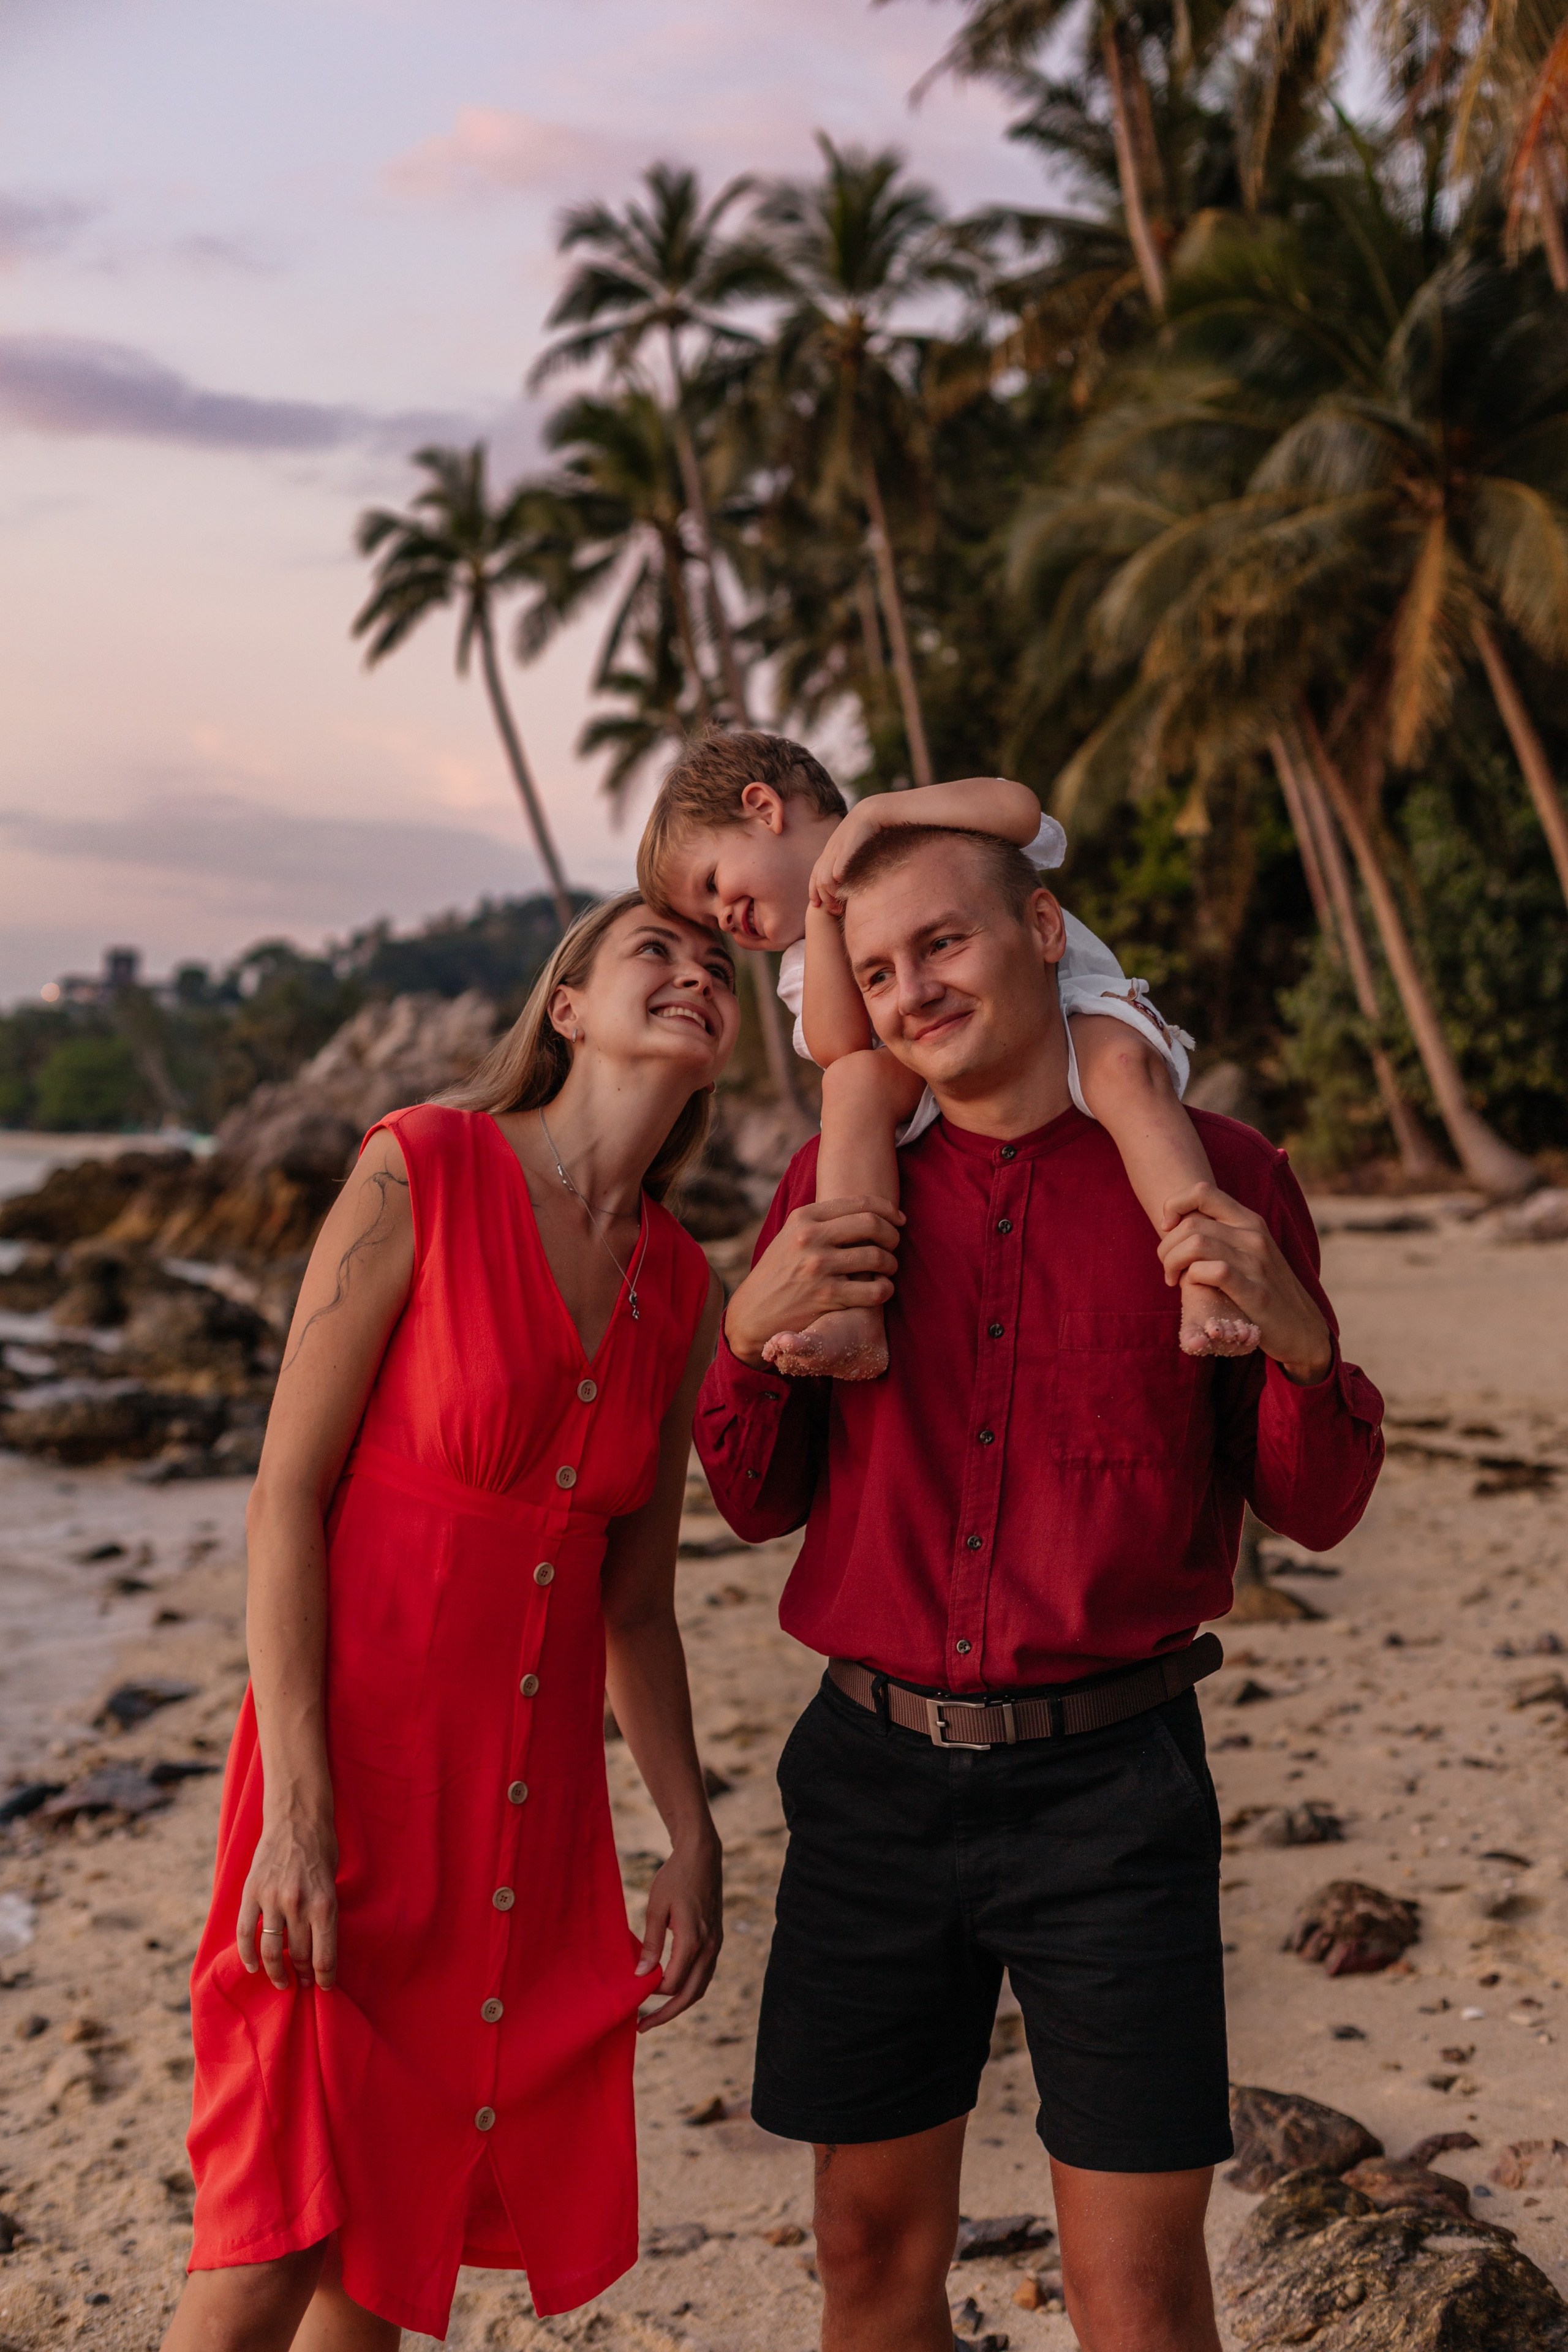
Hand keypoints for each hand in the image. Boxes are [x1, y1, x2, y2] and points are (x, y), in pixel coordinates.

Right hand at [238, 1811, 338, 1990]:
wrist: (297, 1817)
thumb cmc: (322, 1848)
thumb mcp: (333, 1882)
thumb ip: (325, 1914)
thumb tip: (318, 1949)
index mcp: (325, 1903)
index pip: (324, 1955)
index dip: (325, 1976)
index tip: (324, 1986)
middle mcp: (299, 1904)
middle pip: (298, 1954)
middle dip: (303, 1974)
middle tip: (304, 1982)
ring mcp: (273, 1899)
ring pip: (271, 1950)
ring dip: (277, 1972)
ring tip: (282, 1982)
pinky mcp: (252, 1892)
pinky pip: (246, 1932)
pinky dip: (247, 1955)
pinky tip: (253, 1967)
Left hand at [635, 1829, 723, 2030]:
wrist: (702, 1854)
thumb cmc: (675, 1877)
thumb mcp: (656, 1907)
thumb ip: (651, 1943)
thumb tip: (641, 1975)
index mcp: (693, 1940)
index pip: (672, 1983)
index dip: (652, 1994)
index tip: (632, 1994)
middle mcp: (709, 1947)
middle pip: (690, 1994)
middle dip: (666, 2015)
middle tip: (642, 2027)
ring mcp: (716, 1944)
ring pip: (700, 1987)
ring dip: (679, 2004)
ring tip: (656, 2015)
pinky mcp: (716, 1939)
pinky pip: (704, 1974)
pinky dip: (688, 1988)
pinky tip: (671, 1989)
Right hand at [725, 1197, 903, 1366]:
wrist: (752, 1313)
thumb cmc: (778, 1273)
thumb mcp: (790, 1236)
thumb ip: (821, 1221)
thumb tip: (867, 1209)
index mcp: (803, 1218)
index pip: (860, 1203)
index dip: (888, 1210)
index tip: (899, 1220)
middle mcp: (810, 1238)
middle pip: (872, 1225)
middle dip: (892, 1235)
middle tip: (894, 1246)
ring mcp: (818, 1266)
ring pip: (877, 1257)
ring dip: (891, 1264)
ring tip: (888, 1269)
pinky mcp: (826, 1296)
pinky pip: (874, 1290)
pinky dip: (885, 1290)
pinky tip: (881, 1290)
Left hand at [808, 779, 1022, 914]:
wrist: (987, 816)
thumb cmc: (963, 843)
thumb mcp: (922, 867)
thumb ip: (902, 879)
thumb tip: (895, 909)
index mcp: (875, 831)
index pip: (840, 859)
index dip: (828, 884)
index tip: (827, 911)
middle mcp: (869, 817)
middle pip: (833, 852)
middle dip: (821, 880)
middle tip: (819, 909)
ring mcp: (874, 808)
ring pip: (839, 844)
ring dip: (828, 871)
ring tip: (826, 899)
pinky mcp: (884, 806)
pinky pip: (856, 833)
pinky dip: (845, 855)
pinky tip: (839, 878)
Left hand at [1156, 1183, 1332, 1382]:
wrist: (1302, 1328)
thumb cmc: (1265, 1288)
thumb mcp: (1249, 1251)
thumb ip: (1222, 1234)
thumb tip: (1179, 1225)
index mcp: (1250, 1221)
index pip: (1203, 1191)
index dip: (1175, 1204)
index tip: (1167, 1228)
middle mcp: (1254, 1236)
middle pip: (1191, 1223)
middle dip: (1167, 1246)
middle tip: (1168, 1268)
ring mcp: (1256, 1263)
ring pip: (1196, 1244)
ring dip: (1173, 1262)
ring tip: (1173, 1279)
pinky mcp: (1255, 1292)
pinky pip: (1214, 1272)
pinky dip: (1193, 1277)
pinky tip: (1191, 1287)